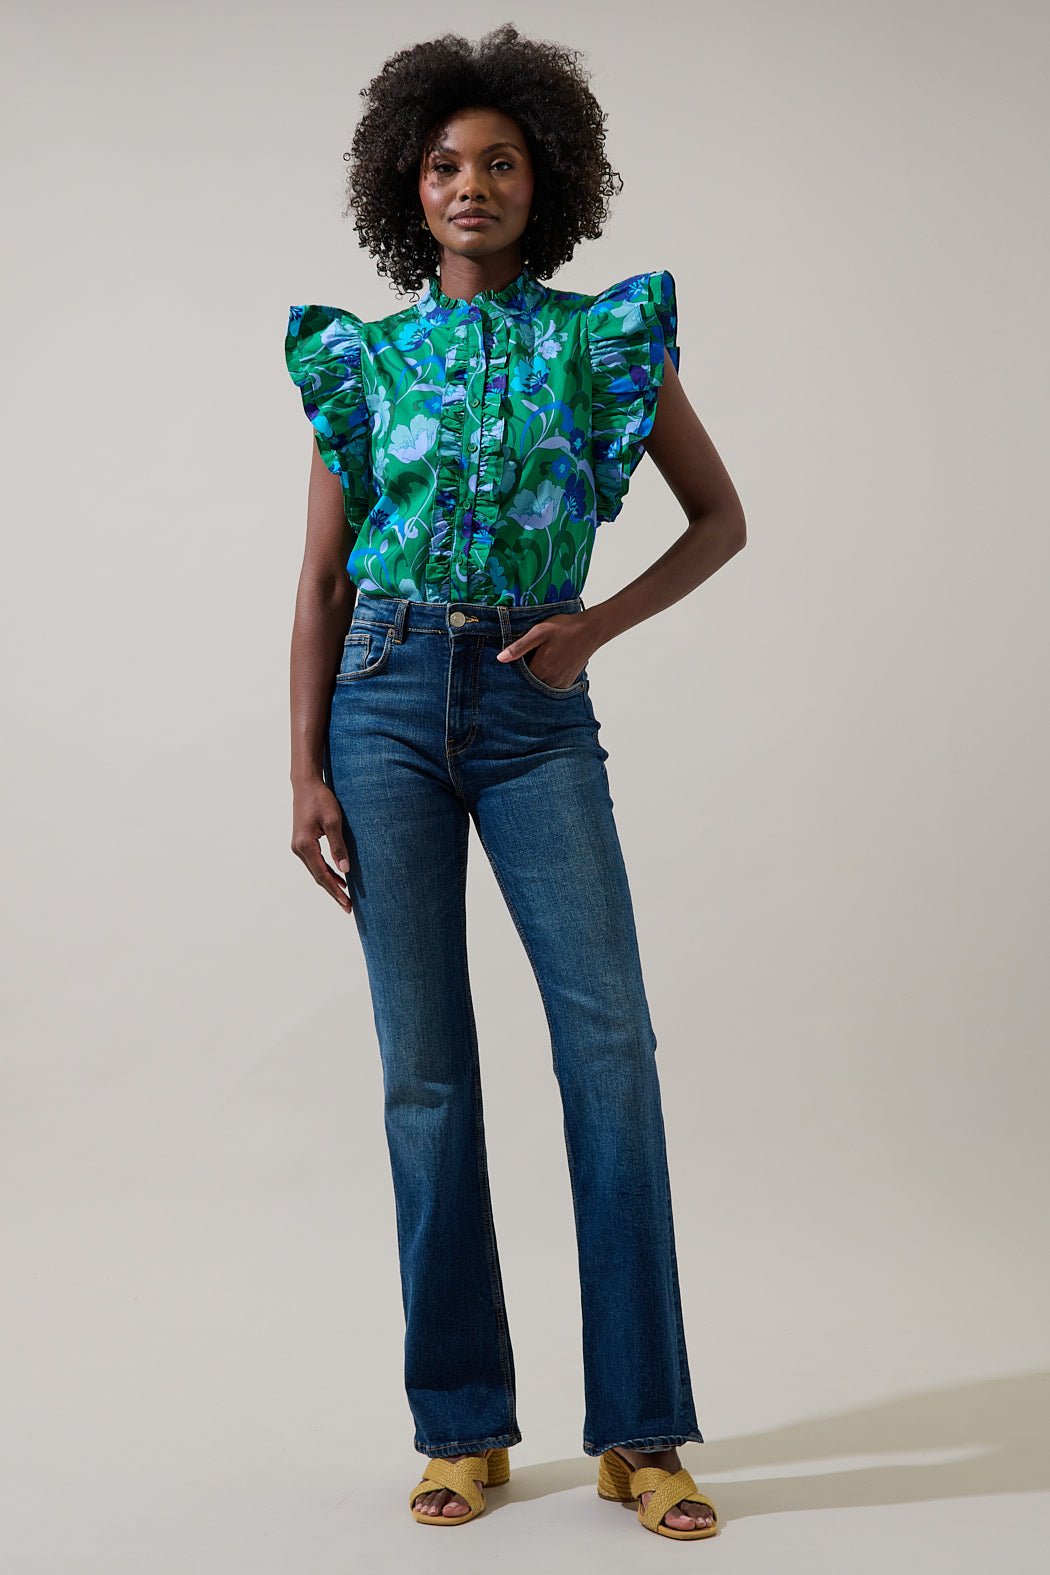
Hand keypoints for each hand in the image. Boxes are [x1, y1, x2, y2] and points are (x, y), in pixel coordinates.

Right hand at [291, 778, 352, 912]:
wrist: (306, 784)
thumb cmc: (321, 799)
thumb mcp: (333, 821)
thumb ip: (338, 846)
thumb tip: (345, 870)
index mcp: (304, 845)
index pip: (322, 874)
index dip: (335, 890)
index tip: (346, 903)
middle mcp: (298, 848)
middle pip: (318, 876)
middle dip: (334, 892)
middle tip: (348, 907)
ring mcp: (298, 846)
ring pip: (316, 871)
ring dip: (331, 883)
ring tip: (345, 897)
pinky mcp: (302, 842)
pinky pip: (315, 863)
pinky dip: (327, 872)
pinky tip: (338, 878)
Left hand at [496, 609, 597, 689]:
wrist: (590, 630)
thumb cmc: (564, 628)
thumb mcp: (538, 632)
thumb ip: (519, 647)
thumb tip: (500, 658)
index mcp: (540, 668)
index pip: (518, 676)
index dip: (515, 668)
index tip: (517, 658)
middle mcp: (550, 680)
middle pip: (529, 682)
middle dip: (525, 673)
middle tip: (531, 656)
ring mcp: (560, 683)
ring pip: (540, 685)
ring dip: (536, 676)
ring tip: (541, 659)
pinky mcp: (567, 683)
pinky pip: (551, 686)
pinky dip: (547, 679)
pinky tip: (549, 665)